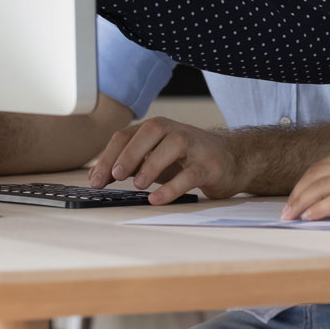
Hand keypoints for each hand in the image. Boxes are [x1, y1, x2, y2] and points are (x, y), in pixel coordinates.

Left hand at [91, 117, 241, 203]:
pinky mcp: (209, 165)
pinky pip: (190, 174)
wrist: (233, 159)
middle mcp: (175, 131)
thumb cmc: (187, 158)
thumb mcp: (156, 158)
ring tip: (138, 185)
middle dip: (128, 154)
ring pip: (172, 146)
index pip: (127, 135)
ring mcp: (194, 146)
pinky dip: (172, 187)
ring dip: (151, 164)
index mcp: (157, 129)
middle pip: (149, 132)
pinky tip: (157, 199)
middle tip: (115, 176)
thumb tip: (98, 176)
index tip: (96, 179)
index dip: (109, 156)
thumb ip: (130, 163)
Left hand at [281, 143, 329, 220]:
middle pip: (316, 177)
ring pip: (322, 187)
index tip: (291, 201)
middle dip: (297, 195)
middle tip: (286, 212)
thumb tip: (316, 195)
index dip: (301, 185)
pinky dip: (319, 208)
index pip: (318, 168)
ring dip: (302, 203)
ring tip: (293, 217)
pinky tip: (309, 216)